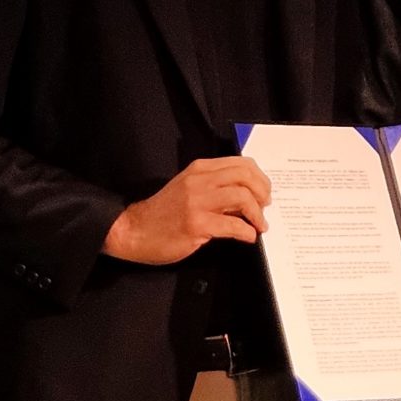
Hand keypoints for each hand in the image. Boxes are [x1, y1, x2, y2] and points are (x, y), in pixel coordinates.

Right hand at [101, 157, 272, 264]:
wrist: (134, 230)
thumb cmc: (164, 213)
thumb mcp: (189, 190)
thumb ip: (215, 188)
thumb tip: (247, 197)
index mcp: (199, 169)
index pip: (241, 163)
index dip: (260, 178)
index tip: (264, 193)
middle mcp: (199, 181)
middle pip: (245, 176)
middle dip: (263, 193)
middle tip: (265, 208)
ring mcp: (196, 202)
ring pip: (242, 197)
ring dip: (257, 214)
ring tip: (259, 225)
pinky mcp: (196, 224)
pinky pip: (232, 225)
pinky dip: (246, 232)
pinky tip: (247, 237)